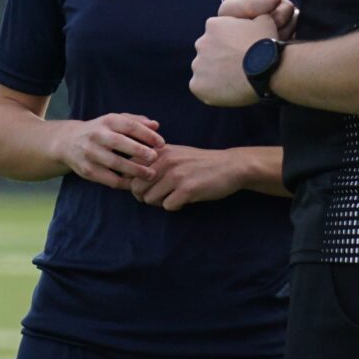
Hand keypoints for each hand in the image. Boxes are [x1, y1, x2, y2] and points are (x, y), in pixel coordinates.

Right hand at [62, 113, 164, 188]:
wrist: (68, 142)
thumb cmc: (100, 131)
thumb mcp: (114, 121)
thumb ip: (136, 121)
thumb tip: (156, 125)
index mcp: (107, 121)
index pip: (129, 125)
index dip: (146, 134)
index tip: (161, 143)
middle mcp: (96, 136)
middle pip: (119, 143)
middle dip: (139, 151)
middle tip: (155, 158)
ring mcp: (90, 153)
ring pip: (114, 163)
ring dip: (134, 170)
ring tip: (150, 175)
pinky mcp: (87, 170)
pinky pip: (108, 179)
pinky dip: (124, 183)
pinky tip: (135, 183)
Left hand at [131, 144, 245, 210]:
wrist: (230, 166)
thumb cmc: (199, 162)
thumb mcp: (174, 154)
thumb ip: (153, 162)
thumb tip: (128, 179)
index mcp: (159, 151)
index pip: (130, 170)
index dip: (135, 182)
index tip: (148, 185)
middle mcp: (165, 161)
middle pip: (136, 187)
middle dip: (144, 196)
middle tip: (159, 196)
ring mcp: (176, 175)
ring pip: (149, 199)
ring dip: (160, 202)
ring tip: (173, 196)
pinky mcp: (187, 190)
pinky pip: (168, 206)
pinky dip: (175, 206)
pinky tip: (185, 199)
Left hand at [192, 11, 278, 106]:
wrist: (266, 69)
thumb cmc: (266, 44)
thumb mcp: (264, 19)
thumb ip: (253, 15)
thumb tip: (255, 15)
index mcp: (213, 25)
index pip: (216, 34)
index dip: (229, 43)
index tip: (240, 50)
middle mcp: (200, 43)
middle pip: (208, 52)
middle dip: (220, 58)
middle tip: (238, 67)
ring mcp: (198, 66)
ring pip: (204, 70)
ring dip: (216, 74)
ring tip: (235, 80)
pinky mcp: (197, 86)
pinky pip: (202, 88)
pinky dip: (212, 91)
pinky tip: (228, 91)